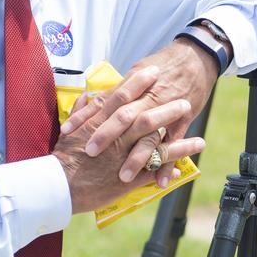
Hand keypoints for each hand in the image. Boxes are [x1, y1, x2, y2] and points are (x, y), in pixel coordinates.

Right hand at [55, 91, 204, 212]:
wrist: (59, 187)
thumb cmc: (63, 158)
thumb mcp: (70, 131)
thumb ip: (81, 111)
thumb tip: (88, 96)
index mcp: (101, 123)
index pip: (123, 97)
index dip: (139, 83)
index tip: (153, 70)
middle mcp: (116, 138)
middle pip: (146, 117)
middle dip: (167, 107)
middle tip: (184, 98)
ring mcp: (124, 157)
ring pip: (155, 143)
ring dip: (178, 138)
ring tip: (197, 135)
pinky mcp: (128, 178)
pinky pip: (154, 169)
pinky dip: (171, 165)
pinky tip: (187, 162)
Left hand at [60, 40, 217, 175]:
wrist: (196, 58)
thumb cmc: (163, 65)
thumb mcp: (137, 70)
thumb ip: (118, 89)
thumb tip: (94, 99)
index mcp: (133, 86)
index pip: (104, 102)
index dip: (85, 116)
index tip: (68, 131)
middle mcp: (147, 99)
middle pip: (124, 118)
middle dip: (106, 136)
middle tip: (90, 153)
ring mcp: (166, 110)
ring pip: (149, 136)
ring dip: (136, 158)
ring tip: (123, 177)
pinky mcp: (183, 120)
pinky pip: (175, 145)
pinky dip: (168, 164)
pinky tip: (161, 182)